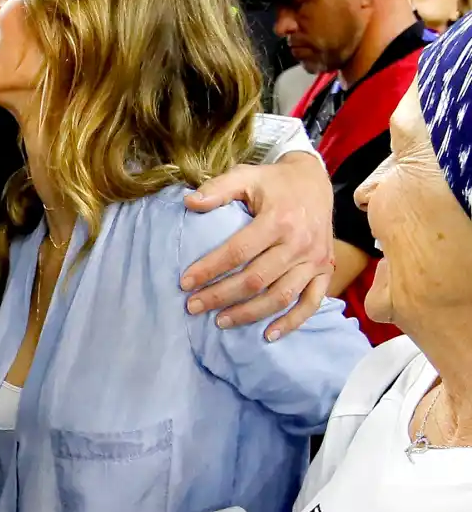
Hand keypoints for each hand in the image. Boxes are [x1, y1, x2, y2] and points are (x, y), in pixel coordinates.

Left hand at [181, 153, 333, 340]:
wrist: (315, 181)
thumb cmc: (274, 182)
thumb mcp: (246, 176)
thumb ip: (218, 189)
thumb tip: (189, 203)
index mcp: (279, 220)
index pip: (238, 251)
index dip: (209, 269)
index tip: (185, 282)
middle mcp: (300, 243)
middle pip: (256, 279)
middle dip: (220, 296)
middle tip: (193, 306)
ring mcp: (315, 260)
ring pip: (280, 297)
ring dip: (248, 314)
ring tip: (219, 321)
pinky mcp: (326, 270)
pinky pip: (311, 303)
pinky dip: (291, 323)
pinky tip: (267, 335)